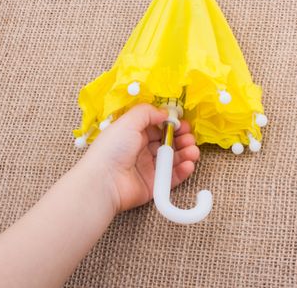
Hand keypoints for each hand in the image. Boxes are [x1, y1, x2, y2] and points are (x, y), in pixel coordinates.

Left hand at [81, 104, 199, 212]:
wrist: (104, 182)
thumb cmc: (113, 148)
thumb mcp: (128, 122)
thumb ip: (147, 112)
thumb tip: (164, 112)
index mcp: (134, 134)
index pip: (157, 127)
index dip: (171, 124)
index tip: (181, 123)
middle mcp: (142, 150)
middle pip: (168, 142)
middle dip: (182, 138)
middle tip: (189, 137)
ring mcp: (149, 168)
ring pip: (173, 159)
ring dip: (186, 153)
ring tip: (192, 150)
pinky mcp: (155, 185)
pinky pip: (173, 177)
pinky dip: (183, 170)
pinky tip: (188, 164)